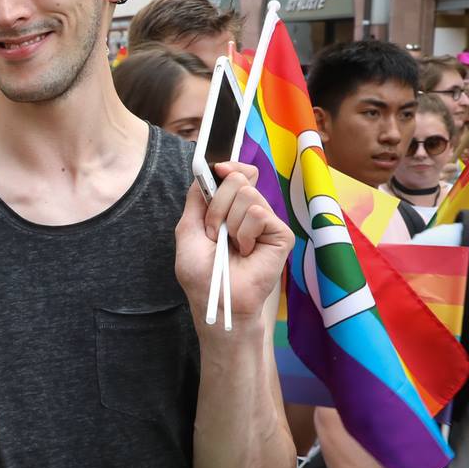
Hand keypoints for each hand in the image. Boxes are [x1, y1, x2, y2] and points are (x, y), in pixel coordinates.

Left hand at [174, 162, 291, 325]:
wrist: (217, 300)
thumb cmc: (201, 272)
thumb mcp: (187, 230)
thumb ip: (196, 199)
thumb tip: (206, 171)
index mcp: (229, 208)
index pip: (236, 173)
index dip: (228, 166)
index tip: (217, 169)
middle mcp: (249, 211)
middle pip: (238, 178)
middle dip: (217, 205)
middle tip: (214, 232)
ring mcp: (266, 222)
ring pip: (247, 194)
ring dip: (228, 222)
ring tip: (230, 245)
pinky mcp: (280, 234)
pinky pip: (259, 214)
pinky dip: (245, 233)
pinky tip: (246, 251)